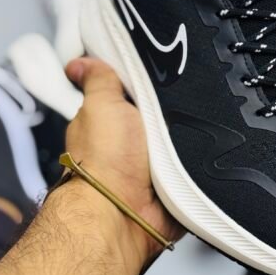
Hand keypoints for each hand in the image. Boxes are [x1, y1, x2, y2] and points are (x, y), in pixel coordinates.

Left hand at [65, 57, 183, 270]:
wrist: (125, 212)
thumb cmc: (106, 163)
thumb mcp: (101, 106)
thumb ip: (99, 81)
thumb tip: (78, 62)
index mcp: (112, 120)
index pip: (134, 90)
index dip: (149, 80)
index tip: (164, 69)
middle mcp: (132, 141)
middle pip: (162, 111)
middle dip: (173, 106)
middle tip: (178, 103)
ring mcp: (153, 161)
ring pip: (181, 135)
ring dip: (186, 132)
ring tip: (189, 126)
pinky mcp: (174, 178)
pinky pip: (192, 160)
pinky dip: (196, 156)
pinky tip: (197, 149)